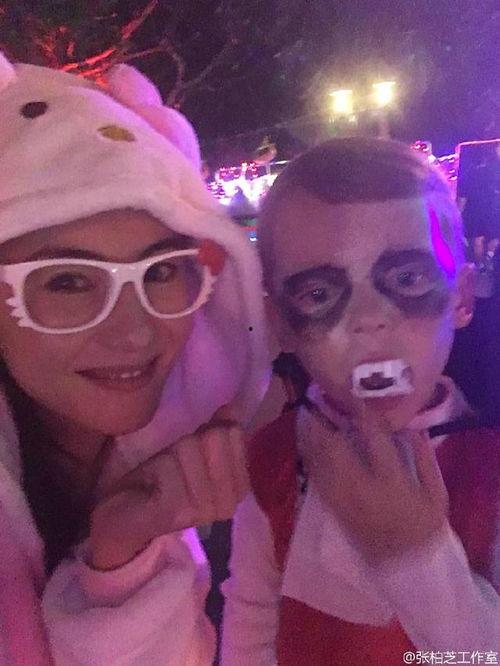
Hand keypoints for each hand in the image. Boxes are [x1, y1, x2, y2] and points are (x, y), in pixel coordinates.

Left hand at [89, 407, 247, 570]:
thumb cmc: (168, 480)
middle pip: (214, 437)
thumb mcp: (198, 450)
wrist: (130, 514)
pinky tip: (154, 484)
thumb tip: (233, 407)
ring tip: (165, 474)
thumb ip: (221, 430)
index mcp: (240, 487)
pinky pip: (169, 465)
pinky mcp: (175, 511)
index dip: (210, 433)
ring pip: (189, 447)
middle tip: (177, 463)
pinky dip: (158, 467)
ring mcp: (202, 508)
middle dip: (192, 443)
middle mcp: (228, 501)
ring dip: (171, 455)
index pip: (233, 433)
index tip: (195, 450)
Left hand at [306, 411, 448, 563]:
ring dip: (309, 435)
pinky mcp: (332, 507)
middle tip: (317, 397)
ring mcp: (341, 498)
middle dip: (323, 420)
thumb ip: (425, 462)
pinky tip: (304, 440)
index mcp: (390, 482)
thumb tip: (413, 428)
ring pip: (318, 460)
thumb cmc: (423, 527)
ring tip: (305, 411)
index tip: (356, 396)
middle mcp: (360, 487)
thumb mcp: (436, 496)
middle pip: (334, 447)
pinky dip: (307, 455)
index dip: (364, 415)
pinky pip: (314, 476)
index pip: (374, 440)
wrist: (404, 566)